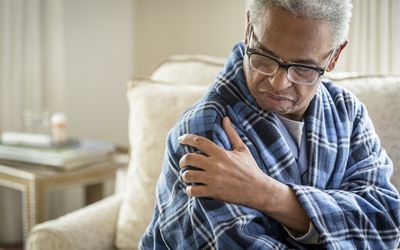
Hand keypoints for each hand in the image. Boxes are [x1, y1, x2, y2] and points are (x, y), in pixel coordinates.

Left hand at [179, 117, 310, 232]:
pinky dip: (189, 190)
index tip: (181, 139)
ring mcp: (213, 179)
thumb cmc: (250, 168)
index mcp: (221, 153)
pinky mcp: (213, 192)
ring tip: (188, 176)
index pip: (199, 141)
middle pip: (189, 158)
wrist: (258, 189)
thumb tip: (225, 118)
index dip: (187, 138)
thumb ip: (231, 133)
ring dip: (185, 175)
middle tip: (183, 163)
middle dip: (182, 160)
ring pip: (188, 175)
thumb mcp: (242, 149)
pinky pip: (193, 190)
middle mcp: (215, 165)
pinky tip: (192, 189)